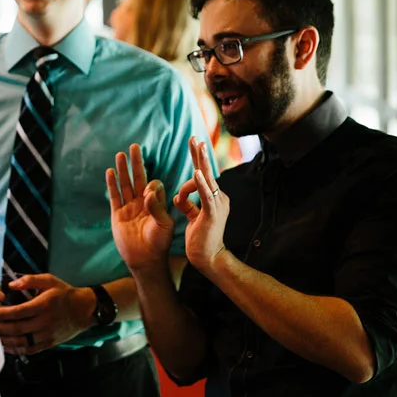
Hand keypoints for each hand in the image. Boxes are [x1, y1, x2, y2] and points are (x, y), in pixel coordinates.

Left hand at [0, 274, 94, 355]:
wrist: (84, 310)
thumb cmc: (64, 293)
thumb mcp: (49, 280)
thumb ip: (29, 280)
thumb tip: (11, 285)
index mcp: (43, 305)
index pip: (17, 312)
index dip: (1, 314)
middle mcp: (44, 322)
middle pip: (16, 328)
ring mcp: (47, 335)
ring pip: (21, 341)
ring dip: (4, 340)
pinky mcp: (49, 343)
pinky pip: (29, 349)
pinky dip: (15, 349)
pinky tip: (6, 345)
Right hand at [106, 144, 174, 273]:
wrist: (145, 260)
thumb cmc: (159, 243)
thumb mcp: (164, 224)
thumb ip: (157, 207)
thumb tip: (148, 192)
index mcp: (157, 204)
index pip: (155, 186)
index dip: (153, 187)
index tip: (150, 196)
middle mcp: (142, 203)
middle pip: (139, 178)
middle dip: (137, 163)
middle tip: (135, 146)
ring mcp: (129, 207)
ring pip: (125, 184)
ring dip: (123, 169)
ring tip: (121, 154)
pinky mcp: (118, 214)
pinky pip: (114, 196)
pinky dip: (112, 184)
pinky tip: (110, 171)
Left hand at [173, 136, 230, 275]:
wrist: (210, 259)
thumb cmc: (201, 239)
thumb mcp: (193, 217)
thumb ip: (188, 204)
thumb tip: (178, 196)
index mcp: (214, 198)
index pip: (203, 175)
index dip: (197, 159)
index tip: (193, 143)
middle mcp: (218, 198)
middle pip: (206, 171)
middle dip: (199, 153)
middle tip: (194, 137)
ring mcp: (217, 205)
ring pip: (207, 179)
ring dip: (201, 162)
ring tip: (197, 147)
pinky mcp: (212, 214)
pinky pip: (206, 195)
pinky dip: (201, 184)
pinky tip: (195, 173)